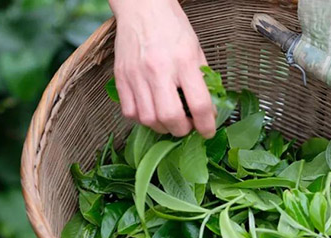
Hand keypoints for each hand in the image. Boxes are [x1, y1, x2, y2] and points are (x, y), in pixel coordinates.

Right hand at [109, 0, 215, 137]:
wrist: (142, 7)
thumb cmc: (171, 27)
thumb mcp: (195, 49)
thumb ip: (202, 80)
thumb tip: (209, 110)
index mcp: (183, 61)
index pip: (199, 104)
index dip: (206, 124)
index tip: (208, 131)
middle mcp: (159, 70)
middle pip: (170, 117)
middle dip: (182, 130)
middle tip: (186, 126)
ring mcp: (136, 75)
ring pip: (148, 119)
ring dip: (162, 127)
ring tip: (169, 120)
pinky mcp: (121, 78)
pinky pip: (129, 112)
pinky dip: (142, 119)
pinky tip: (151, 111)